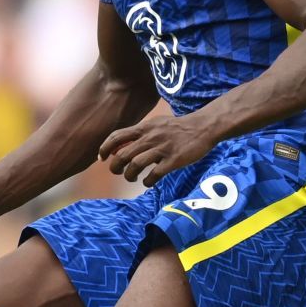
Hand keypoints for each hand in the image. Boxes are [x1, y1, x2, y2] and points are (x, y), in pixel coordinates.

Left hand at [100, 113, 218, 185]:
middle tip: (118, 172)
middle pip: (123, 154)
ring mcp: (162, 149)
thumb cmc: (178, 128)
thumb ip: (140, 134)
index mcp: (144, 128)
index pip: (117, 137)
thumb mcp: (156, 124)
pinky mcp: (173, 160)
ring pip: (136, 165)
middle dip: (116, 167)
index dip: (105, 148)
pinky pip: (154, 174)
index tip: (102, 158)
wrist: (203, 127)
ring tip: (132, 177)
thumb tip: (122, 146)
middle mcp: (150, 137)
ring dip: (129, 175)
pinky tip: (148, 182)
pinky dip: (147, 181)